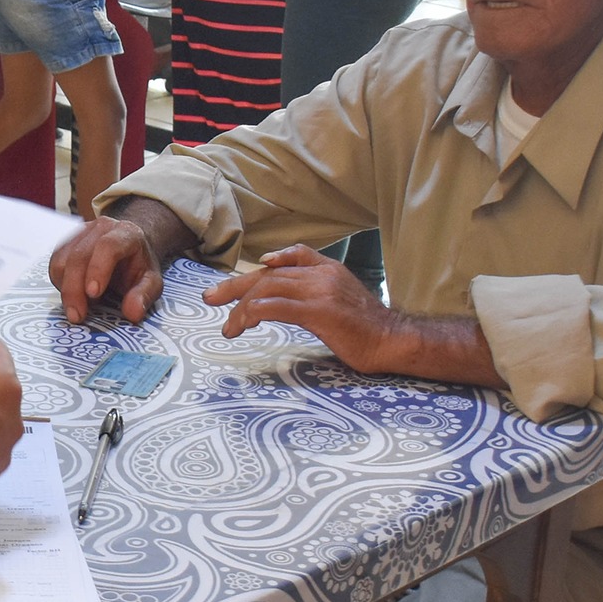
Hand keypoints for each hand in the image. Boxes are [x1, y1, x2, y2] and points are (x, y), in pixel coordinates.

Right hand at [51, 211, 168, 324]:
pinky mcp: (66, 243)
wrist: (129, 250)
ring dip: (65, 289)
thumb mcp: (151, 282)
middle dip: (74, 289)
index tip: (93, 294)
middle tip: (77, 315)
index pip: (108, 246)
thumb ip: (144, 296)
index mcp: (126, 233)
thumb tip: (132, 313)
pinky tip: (73, 295)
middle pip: (79, 255)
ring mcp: (80, 233)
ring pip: (62, 260)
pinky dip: (60, 284)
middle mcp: (100, 228)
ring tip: (78, 308)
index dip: (98, 269)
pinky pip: (55, 264)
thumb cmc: (138, 266)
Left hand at [202, 244, 399, 372]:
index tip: (235, 286)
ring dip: (241, 308)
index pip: (284, 261)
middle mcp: (320, 274)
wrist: (393, 340)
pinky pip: (276, 306)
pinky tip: (244, 324)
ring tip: (229, 327)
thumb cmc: (366, 327)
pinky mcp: (319, 311)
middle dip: (234, 287)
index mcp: (326, 268)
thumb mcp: (341, 296)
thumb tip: (283, 298)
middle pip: (267, 274)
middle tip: (210, 298)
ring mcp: (320, 290)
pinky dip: (254, 312)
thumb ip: (314, 288)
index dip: (257, 270)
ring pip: (267, 289)